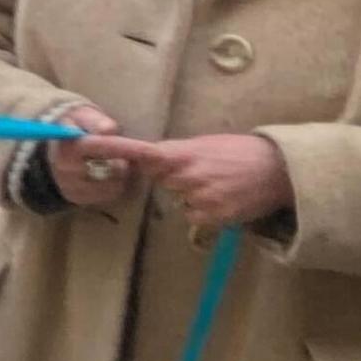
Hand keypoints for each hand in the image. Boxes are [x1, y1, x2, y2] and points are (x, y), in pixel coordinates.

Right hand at [50, 104, 138, 209]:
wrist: (51, 150)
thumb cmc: (73, 128)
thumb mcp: (80, 116)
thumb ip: (94, 120)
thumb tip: (109, 129)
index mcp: (68, 147)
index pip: (103, 147)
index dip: (130, 148)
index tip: (155, 151)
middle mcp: (67, 170)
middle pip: (113, 170)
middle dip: (128, 160)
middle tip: (137, 154)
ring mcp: (72, 187)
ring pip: (114, 184)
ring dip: (122, 173)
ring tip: (115, 161)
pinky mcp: (78, 199)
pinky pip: (109, 195)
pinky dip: (115, 184)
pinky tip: (108, 173)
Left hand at [87, 131, 292, 238]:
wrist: (279, 169)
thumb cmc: (241, 152)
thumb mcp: (205, 145)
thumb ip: (176, 154)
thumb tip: (155, 163)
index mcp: (180, 154)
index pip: (138, 152)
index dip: (108, 149)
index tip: (80, 142)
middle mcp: (185, 177)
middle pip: (161, 183)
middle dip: (176, 179)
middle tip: (208, 170)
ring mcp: (198, 198)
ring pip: (179, 202)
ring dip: (193, 195)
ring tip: (222, 183)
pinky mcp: (212, 217)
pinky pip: (195, 217)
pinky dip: (207, 211)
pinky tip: (227, 199)